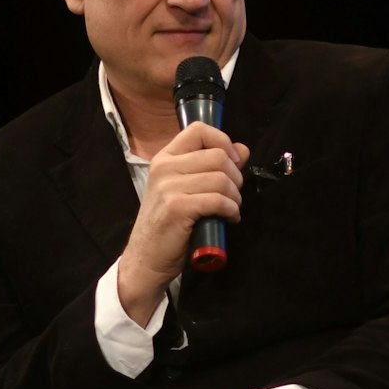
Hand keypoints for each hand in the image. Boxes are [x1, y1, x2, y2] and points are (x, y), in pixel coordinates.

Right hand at [118, 121, 249, 323]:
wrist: (146, 258)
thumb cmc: (170, 223)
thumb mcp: (188, 189)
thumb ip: (213, 167)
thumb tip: (242, 149)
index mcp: (166, 157)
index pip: (199, 129)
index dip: (224, 141)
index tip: (233, 162)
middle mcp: (164, 167)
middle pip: (218, 156)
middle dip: (236, 177)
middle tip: (233, 195)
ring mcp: (168, 187)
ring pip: (222, 178)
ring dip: (235, 196)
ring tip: (230, 208)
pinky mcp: (177, 207)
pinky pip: (218, 200)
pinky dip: (231, 210)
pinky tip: (229, 218)